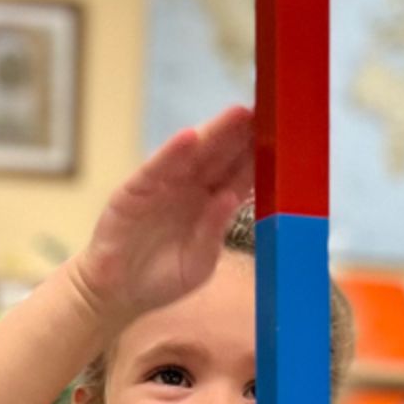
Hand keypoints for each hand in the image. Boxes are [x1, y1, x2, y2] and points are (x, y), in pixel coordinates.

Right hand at [71, 107, 254, 327]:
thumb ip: (213, 234)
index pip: (241, 175)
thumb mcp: (198, 263)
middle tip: (269, 109)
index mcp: (212, 205)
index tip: (285, 135)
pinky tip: (189, 138)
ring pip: (193, 155)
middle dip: (244, 133)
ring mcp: (163, 186)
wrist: (118, 294)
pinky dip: (171, 154)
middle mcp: (191, 188)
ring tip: (238, 114)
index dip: (260, 156)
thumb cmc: (163, 279)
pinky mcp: (135, 192)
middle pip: (222, 156)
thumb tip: (231, 199)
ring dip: (215, 133)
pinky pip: (156, 169)